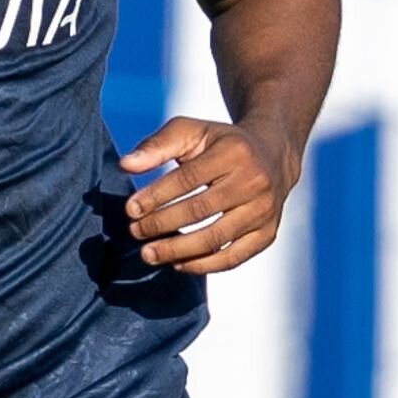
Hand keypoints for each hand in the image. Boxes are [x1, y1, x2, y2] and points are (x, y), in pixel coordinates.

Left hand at [120, 117, 299, 274]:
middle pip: (200, 210)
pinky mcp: (268, 234)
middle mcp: (255, 182)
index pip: (188, 179)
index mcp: (234, 152)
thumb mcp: (191, 132)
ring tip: (148, 254)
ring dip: (177, 250)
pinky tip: (177, 263)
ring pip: (216, 238)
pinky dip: (203, 265)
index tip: (130, 208)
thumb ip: (157, 146)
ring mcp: (264, 211)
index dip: (156, 196)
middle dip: (162, 224)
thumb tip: (125, 165)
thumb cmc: (220, 143)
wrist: (272, 155)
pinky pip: (233, 258)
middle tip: (135, 232)